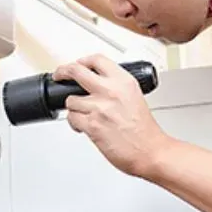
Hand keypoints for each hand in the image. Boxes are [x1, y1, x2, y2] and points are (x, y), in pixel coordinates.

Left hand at [56, 55, 169, 176]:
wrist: (151, 152)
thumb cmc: (145, 131)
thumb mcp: (135, 98)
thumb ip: (117, 88)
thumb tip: (98, 85)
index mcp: (124, 82)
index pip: (97, 60)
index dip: (82, 61)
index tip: (77, 64)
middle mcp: (111, 91)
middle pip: (76, 71)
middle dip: (63, 72)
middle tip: (60, 74)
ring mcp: (100, 108)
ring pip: (71, 100)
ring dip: (74, 108)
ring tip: (84, 115)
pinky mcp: (92, 125)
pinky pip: (72, 119)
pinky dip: (75, 124)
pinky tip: (84, 127)